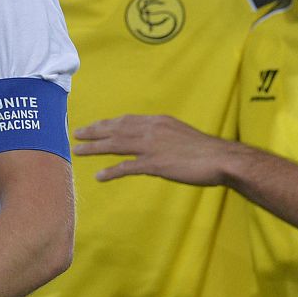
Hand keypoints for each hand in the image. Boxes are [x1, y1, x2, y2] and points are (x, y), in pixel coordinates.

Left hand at [73, 114, 235, 184]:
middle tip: (76, 134)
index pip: (126, 120)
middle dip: (94, 131)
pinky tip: (99, 176)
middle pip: (115, 129)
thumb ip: (162, 136)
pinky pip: (128, 167)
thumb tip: (150, 142)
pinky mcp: (155, 164)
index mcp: (158, 121)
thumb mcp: (180, 134)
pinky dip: (112, 171)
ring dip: (95, 148)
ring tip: (77, 151)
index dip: (107, 123)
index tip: (93, 126)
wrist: (221, 159)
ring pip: (116, 145)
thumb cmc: (205, 150)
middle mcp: (151, 130)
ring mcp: (152, 147)